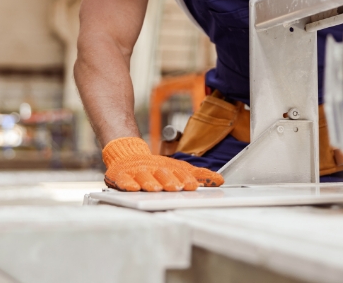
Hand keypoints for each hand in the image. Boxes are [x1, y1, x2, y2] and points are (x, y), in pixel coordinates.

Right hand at [102, 137, 223, 191]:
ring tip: (155, 188)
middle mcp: (153, 169)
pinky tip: (132, 188)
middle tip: (176, 188)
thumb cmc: (156, 167)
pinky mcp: (121, 175)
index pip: (178, 173)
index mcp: (168, 168)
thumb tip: (220, 180)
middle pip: (162, 174)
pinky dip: (127, 183)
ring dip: (149, 182)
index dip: (186, 179)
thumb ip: (198, 175)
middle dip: (169, 180)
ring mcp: (136, 172)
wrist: (128, 154)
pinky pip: (123, 180)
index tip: (193, 186)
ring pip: (143, 177)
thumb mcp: (178, 169)